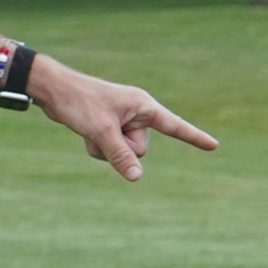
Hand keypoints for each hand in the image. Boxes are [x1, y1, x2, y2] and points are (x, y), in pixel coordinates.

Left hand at [34, 59, 218, 180]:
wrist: (53, 90)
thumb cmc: (79, 102)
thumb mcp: (101, 131)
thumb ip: (120, 155)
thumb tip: (136, 177)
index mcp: (143, 106)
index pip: (174, 126)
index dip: (194, 137)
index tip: (214, 146)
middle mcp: (137, 113)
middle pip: (141, 149)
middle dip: (121, 147)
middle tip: (102, 128)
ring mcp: (124, 121)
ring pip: (125, 153)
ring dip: (105, 148)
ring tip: (91, 128)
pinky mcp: (111, 128)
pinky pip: (112, 151)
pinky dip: (97, 147)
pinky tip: (85, 132)